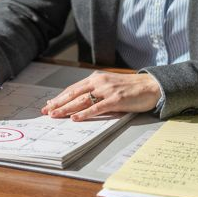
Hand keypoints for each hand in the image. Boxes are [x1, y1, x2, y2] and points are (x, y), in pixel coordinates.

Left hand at [42, 71, 161, 120]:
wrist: (151, 86)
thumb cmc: (131, 88)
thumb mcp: (110, 85)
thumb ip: (97, 91)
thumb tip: (82, 102)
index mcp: (97, 78)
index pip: (74, 88)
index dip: (60, 97)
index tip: (49, 104)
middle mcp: (99, 82)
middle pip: (74, 94)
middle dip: (58, 103)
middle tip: (46, 111)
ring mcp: (107, 90)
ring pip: (82, 100)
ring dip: (66, 108)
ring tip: (55, 115)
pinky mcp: (115, 99)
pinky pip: (96, 108)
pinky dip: (84, 113)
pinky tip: (76, 118)